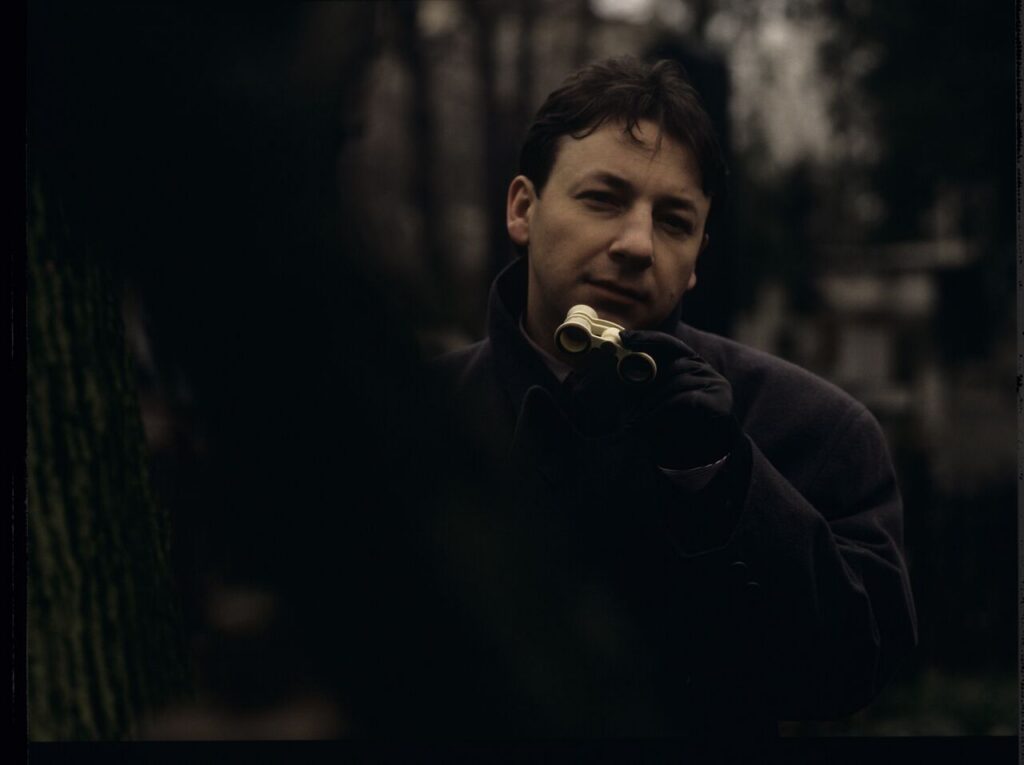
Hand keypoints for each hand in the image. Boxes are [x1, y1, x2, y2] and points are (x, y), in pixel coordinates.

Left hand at [618, 330, 734, 468]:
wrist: (702, 457)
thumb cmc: (675, 426)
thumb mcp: (653, 402)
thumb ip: (642, 386)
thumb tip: (618, 367)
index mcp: (689, 364)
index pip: (669, 344)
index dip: (647, 338)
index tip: (624, 338)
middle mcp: (705, 370)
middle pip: (673, 365)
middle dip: (646, 386)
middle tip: (626, 409)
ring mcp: (716, 384)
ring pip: (677, 382)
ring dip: (652, 404)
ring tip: (634, 423)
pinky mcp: (720, 402)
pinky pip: (686, 399)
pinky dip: (664, 411)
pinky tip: (650, 423)